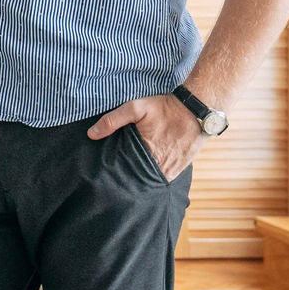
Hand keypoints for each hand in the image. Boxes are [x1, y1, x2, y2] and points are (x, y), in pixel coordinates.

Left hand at [87, 92, 205, 180]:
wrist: (197, 110)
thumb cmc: (165, 108)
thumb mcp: (136, 108)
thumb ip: (112, 121)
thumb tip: (91, 134)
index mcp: (146, 154)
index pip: (124, 171)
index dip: (115, 173)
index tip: (105, 174)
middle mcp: (159, 167)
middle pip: (137, 179)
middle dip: (126, 179)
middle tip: (113, 179)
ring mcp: (171, 170)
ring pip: (150, 181)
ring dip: (140, 179)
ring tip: (127, 178)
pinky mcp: (179, 169)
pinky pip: (162, 178)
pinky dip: (153, 177)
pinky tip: (143, 174)